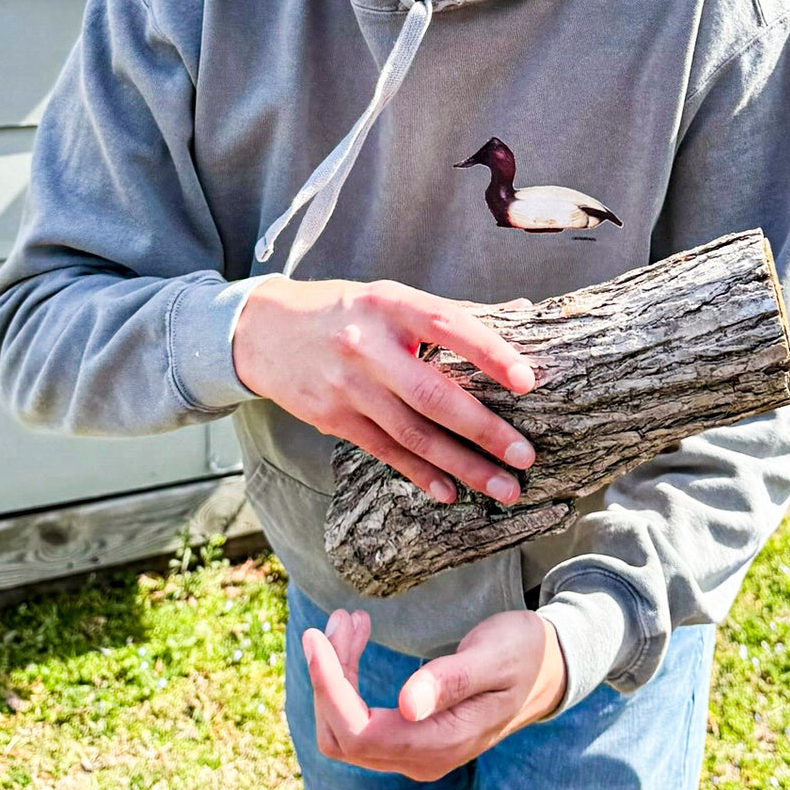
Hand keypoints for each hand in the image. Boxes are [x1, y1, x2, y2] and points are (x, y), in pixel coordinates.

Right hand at [232, 277, 535, 504]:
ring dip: (462, 465)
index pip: (448, 325)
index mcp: (390, 304)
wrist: (262, 330)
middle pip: (433, 394)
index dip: (490, 352)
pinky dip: (420, 474)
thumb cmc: (343, 311)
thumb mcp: (387, 298)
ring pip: (413, 434)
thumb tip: (519, 312)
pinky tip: (449, 492)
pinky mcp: (332, 418)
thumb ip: (446, 313)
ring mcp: (347, 386)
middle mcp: (368, 345)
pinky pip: (385, 451)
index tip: (527, 381)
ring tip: (503, 488)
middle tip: (525, 456)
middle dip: (484, 430)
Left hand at [303, 607, 566, 780]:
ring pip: (345, 728)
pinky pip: (359, 720)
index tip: (316, 637)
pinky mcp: (410, 739)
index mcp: (440, 744)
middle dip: (329, 675)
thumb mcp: (495, 656)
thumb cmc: (526, 654)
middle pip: (342, 733)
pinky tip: (358, 638)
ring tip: (349, 620)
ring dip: (335, 675)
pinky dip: (347, 680)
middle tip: (343, 617)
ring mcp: (414, 754)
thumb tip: (406, 704)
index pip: (357, 730)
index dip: (327, 687)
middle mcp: (421, 760)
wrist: (551, 670)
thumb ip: (452, 680)